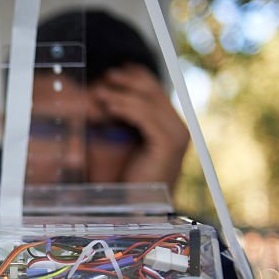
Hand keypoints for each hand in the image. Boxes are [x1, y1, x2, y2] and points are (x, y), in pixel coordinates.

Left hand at [93, 65, 189, 187]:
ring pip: (149, 101)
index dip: (135, 77)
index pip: (155, 90)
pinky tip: (109, 106)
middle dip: (127, 81)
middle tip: (106, 76)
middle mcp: (178, 128)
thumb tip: (103, 94)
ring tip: (100, 92)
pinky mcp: (169, 143)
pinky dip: (126, 109)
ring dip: (122, 94)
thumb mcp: (122, 141)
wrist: (137, 206)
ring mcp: (176, 134)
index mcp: (169, 126)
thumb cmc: (126, 178)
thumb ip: (120, 119)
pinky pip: (146, 117)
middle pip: (153, 91)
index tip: (113, 72)